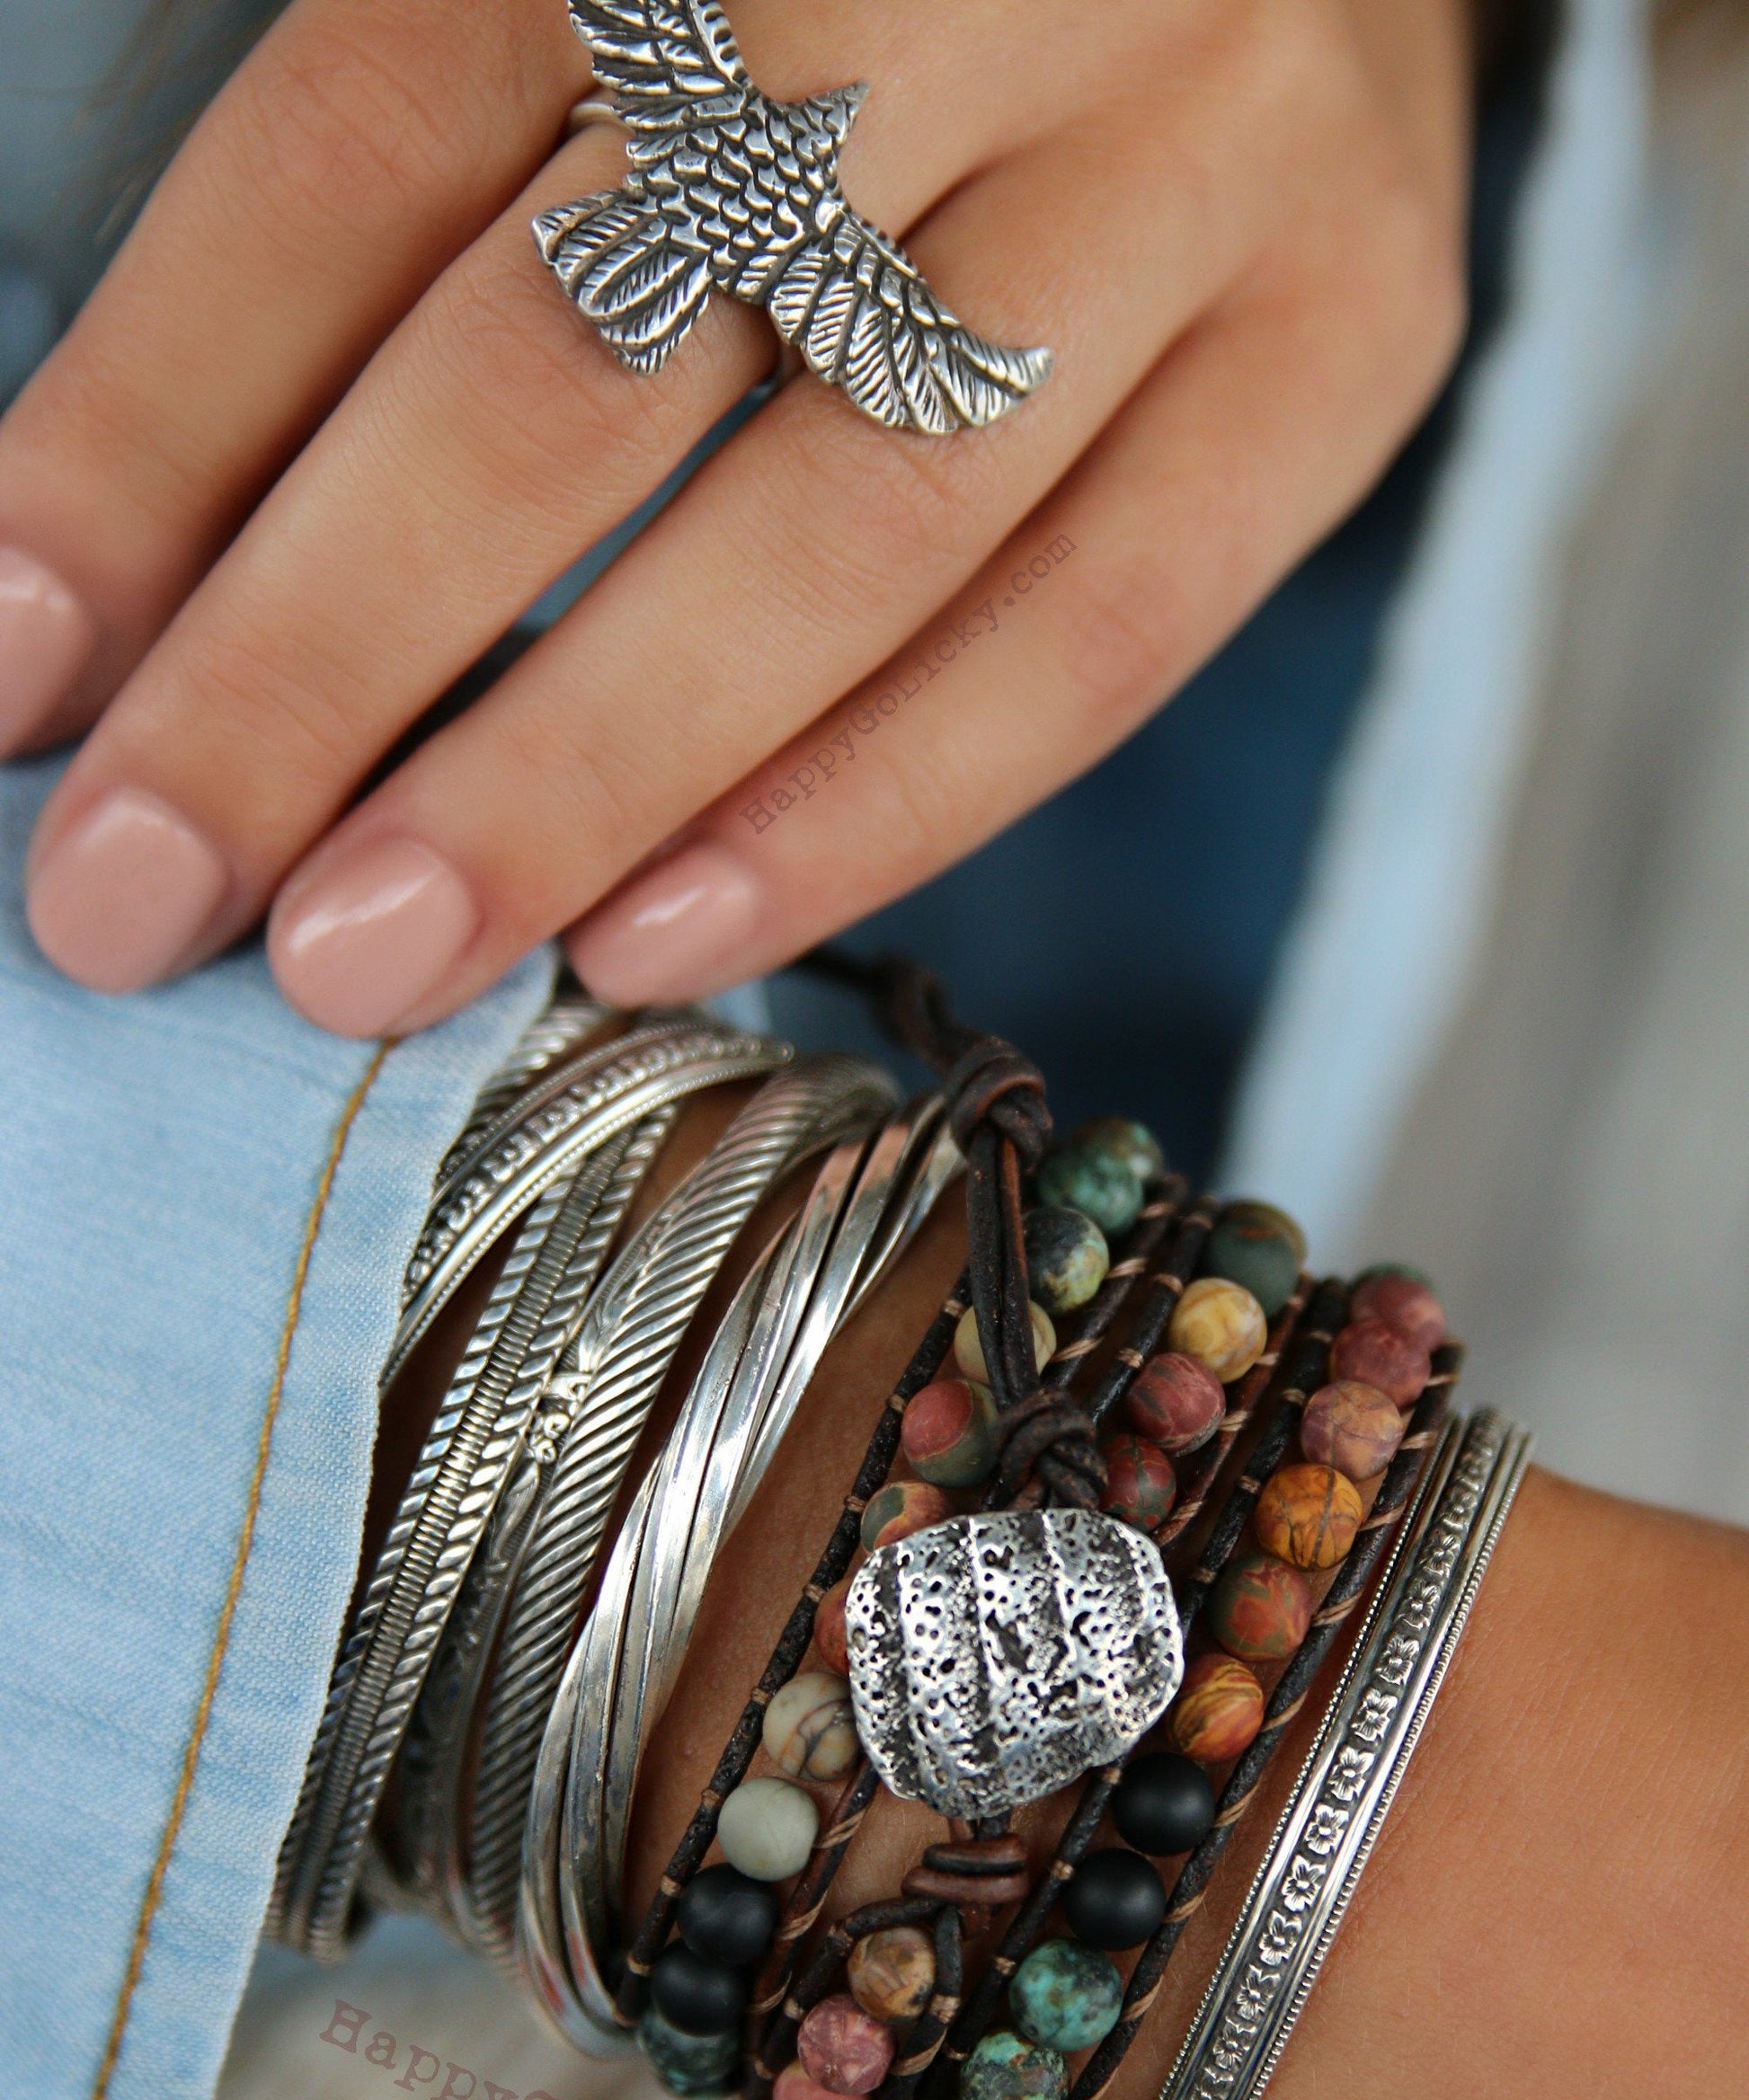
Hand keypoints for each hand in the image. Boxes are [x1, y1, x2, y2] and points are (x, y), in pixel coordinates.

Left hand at [10, 0, 1469, 1035]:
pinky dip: (869, 807)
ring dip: (578, 774)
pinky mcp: (1345, 336)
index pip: (368, 138)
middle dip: (328, 657)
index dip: (163, 428)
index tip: (21, 668)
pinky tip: (661, 938)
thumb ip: (435, 173)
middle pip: (588, 347)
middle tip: (151, 896)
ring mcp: (1194, 155)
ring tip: (373, 960)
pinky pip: (1096, 629)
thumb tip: (157, 556)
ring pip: (851, 519)